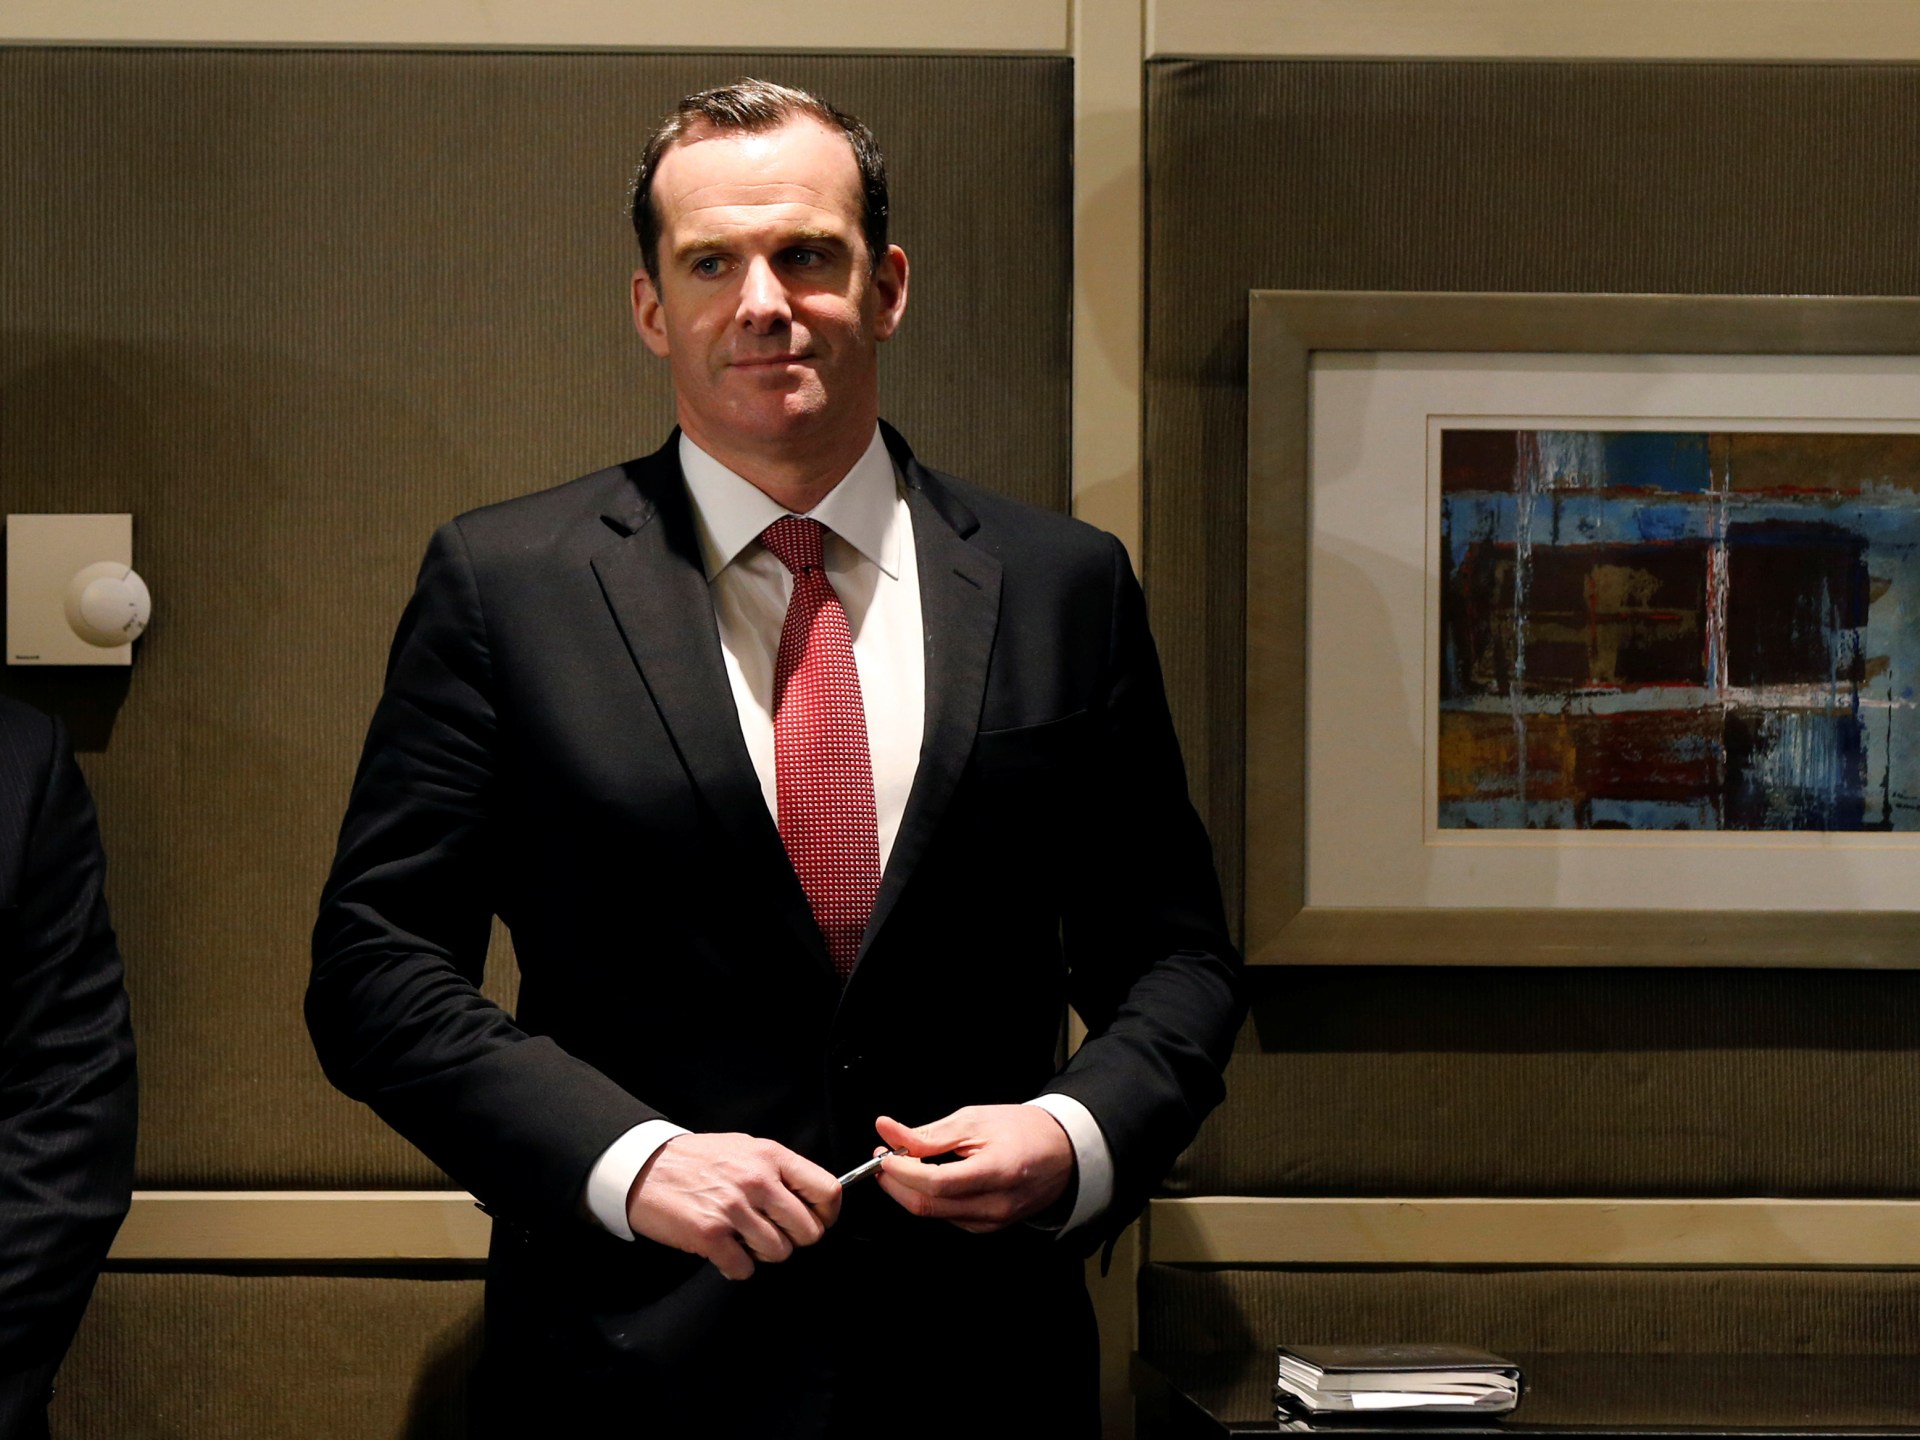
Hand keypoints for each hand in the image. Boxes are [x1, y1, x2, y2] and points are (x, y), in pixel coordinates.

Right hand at [625, 1132, 840, 1279]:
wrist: (643, 1168)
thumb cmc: (696, 1159)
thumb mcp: (745, 1148)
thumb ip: (778, 1170)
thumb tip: (811, 1198)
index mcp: (771, 1156)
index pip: (827, 1190)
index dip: (826, 1214)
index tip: (815, 1221)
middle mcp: (757, 1180)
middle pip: (808, 1231)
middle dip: (793, 1239)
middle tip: (771, 1233)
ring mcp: (734, 1208)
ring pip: (779, 1253)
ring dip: (763, 1254)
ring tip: (743, 1239)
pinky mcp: (711, 1234)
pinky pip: (745, 1269)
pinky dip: (737, 1267)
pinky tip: (725, 1251)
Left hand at [872, 1107, 1073, 1233]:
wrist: (1062, 1152)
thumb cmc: (1022, 1129)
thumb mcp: (975, 1119)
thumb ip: (930, 1133)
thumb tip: (887, 1131)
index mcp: (996, 1172)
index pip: (935, 1183)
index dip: (901, 1170)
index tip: (883, 1152)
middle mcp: (995, 1205)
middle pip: (928, 1206)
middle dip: (895, 1184)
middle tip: (883, 1158)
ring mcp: (992, 1221)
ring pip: (934, 1214)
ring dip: (909, 1191)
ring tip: (904, 1163)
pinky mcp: (988, 1228)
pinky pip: (947, 1217)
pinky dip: (930, 1198)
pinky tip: (927, 1178)